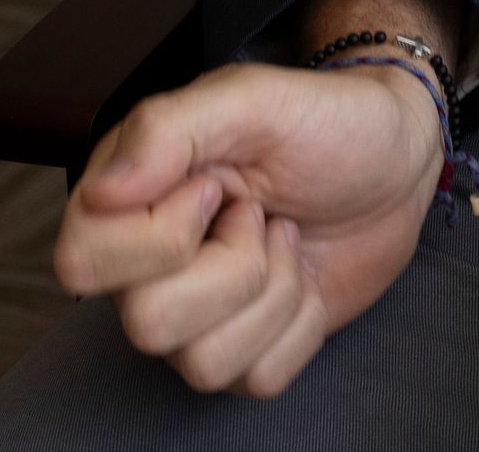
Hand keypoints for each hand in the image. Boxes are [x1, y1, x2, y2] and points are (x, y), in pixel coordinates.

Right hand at [50, 58, 441, 396]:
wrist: (396, 159)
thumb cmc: (321, 120)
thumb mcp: (250, 99)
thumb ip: (166, 129)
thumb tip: (101, 190)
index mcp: (127, 200)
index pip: (81, 263)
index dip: (160, 238)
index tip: (215, 189)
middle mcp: (147, 267)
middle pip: (146, 326)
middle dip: (234, 269)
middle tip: (259, 214)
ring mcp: (197, 315)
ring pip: (203, 365)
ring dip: (273, 294)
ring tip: (284, 237)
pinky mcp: (248, 349)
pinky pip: (258, 379)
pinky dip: (300, 325)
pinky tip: (302, 273)